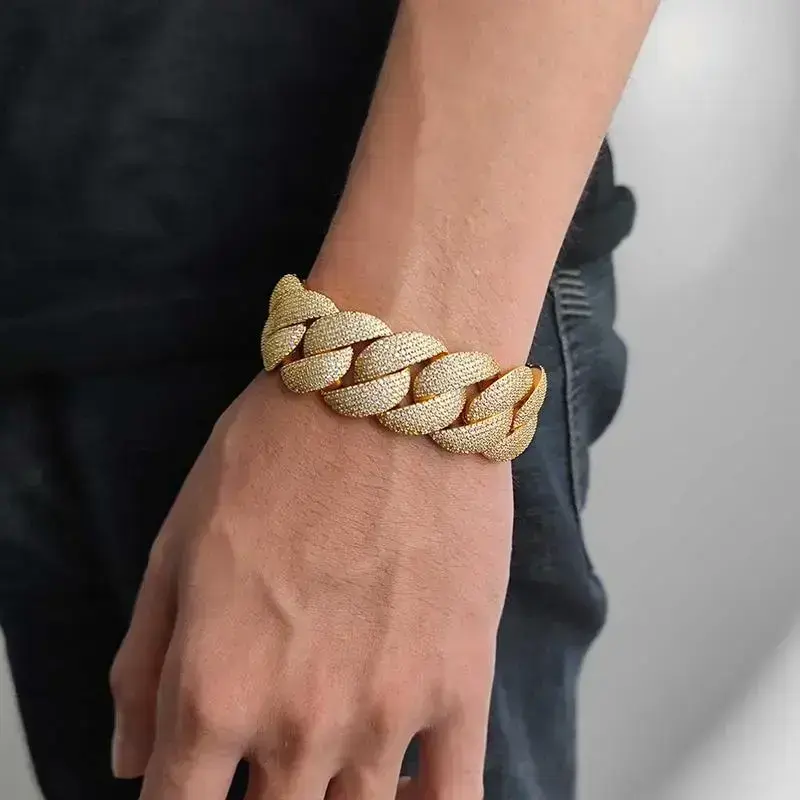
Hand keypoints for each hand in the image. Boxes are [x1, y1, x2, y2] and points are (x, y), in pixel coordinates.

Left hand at [110, 371, 512, 798]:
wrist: (385, 396)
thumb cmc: (275, 456)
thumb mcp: (176, 546)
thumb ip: (144, 667)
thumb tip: (132, 763)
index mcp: (214, 691)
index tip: (199, 780)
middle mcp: (298, 724)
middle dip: (262, 798)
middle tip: (269, 753)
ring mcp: (386, 713)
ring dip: (335, 798)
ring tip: (330, 754)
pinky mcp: (461, 684)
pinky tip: (403, 790)